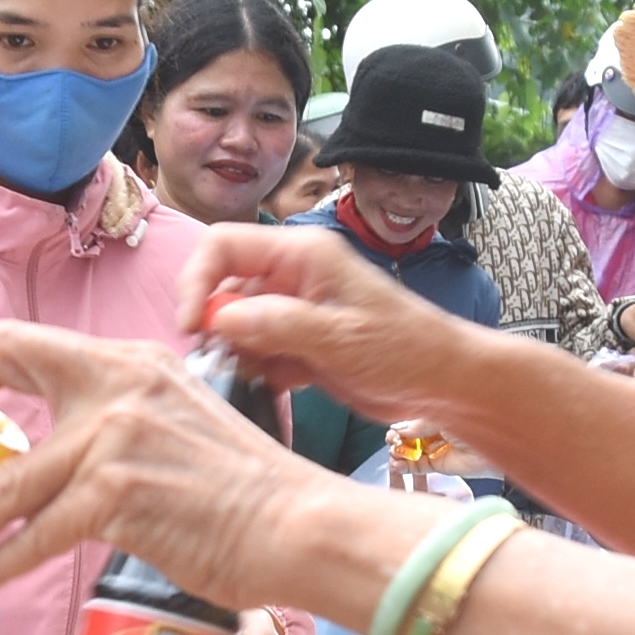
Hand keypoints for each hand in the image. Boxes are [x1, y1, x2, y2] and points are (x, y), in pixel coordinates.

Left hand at [0, 318, 333, 614]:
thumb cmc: (246, 496)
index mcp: (129, 363)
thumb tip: (51, 467)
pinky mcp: (118, 493)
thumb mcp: (174, 430)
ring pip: (4, 487)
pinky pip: (35, 535)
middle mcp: (118, 385)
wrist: (300, 527)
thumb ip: (115, 431)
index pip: (19, 341)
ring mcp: (115, 437)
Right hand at [180, 221, 497, 433]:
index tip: (192, 327)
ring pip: (237, 326)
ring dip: (237, 355)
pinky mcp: (298, 342)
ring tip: (262, 379)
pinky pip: (257, 352)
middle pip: (224, 288)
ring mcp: (294, 310)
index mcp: (301, 254)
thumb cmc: (404, 348)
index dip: (197, 281)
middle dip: (216, 327)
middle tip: (221, 366)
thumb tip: (219, 318)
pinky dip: (258, 372)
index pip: (224, 246)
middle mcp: (291, 275)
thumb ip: (277, 324)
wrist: (441, 383)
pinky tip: (282, 388)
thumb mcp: (338, 337)